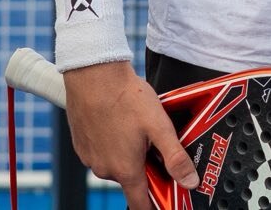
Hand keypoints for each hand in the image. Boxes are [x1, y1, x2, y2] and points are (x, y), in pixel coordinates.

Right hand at [64, 61, 195, 208]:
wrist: (92, 73)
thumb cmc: (123, 96)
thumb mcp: (159, 126)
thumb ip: (176, 158)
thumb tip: (190, 181)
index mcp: (125, 170)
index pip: (140, 205)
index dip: (154, 206)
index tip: (162, 200)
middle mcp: (104, 169)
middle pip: (130, 180)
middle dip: (143, 167)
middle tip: (151, 142)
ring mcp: (90, 157)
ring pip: (114, 164)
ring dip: (125, 154)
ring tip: (133, 127)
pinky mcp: (80, 144)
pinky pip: (100, 152)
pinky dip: (109, 143)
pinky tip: (117, 122)